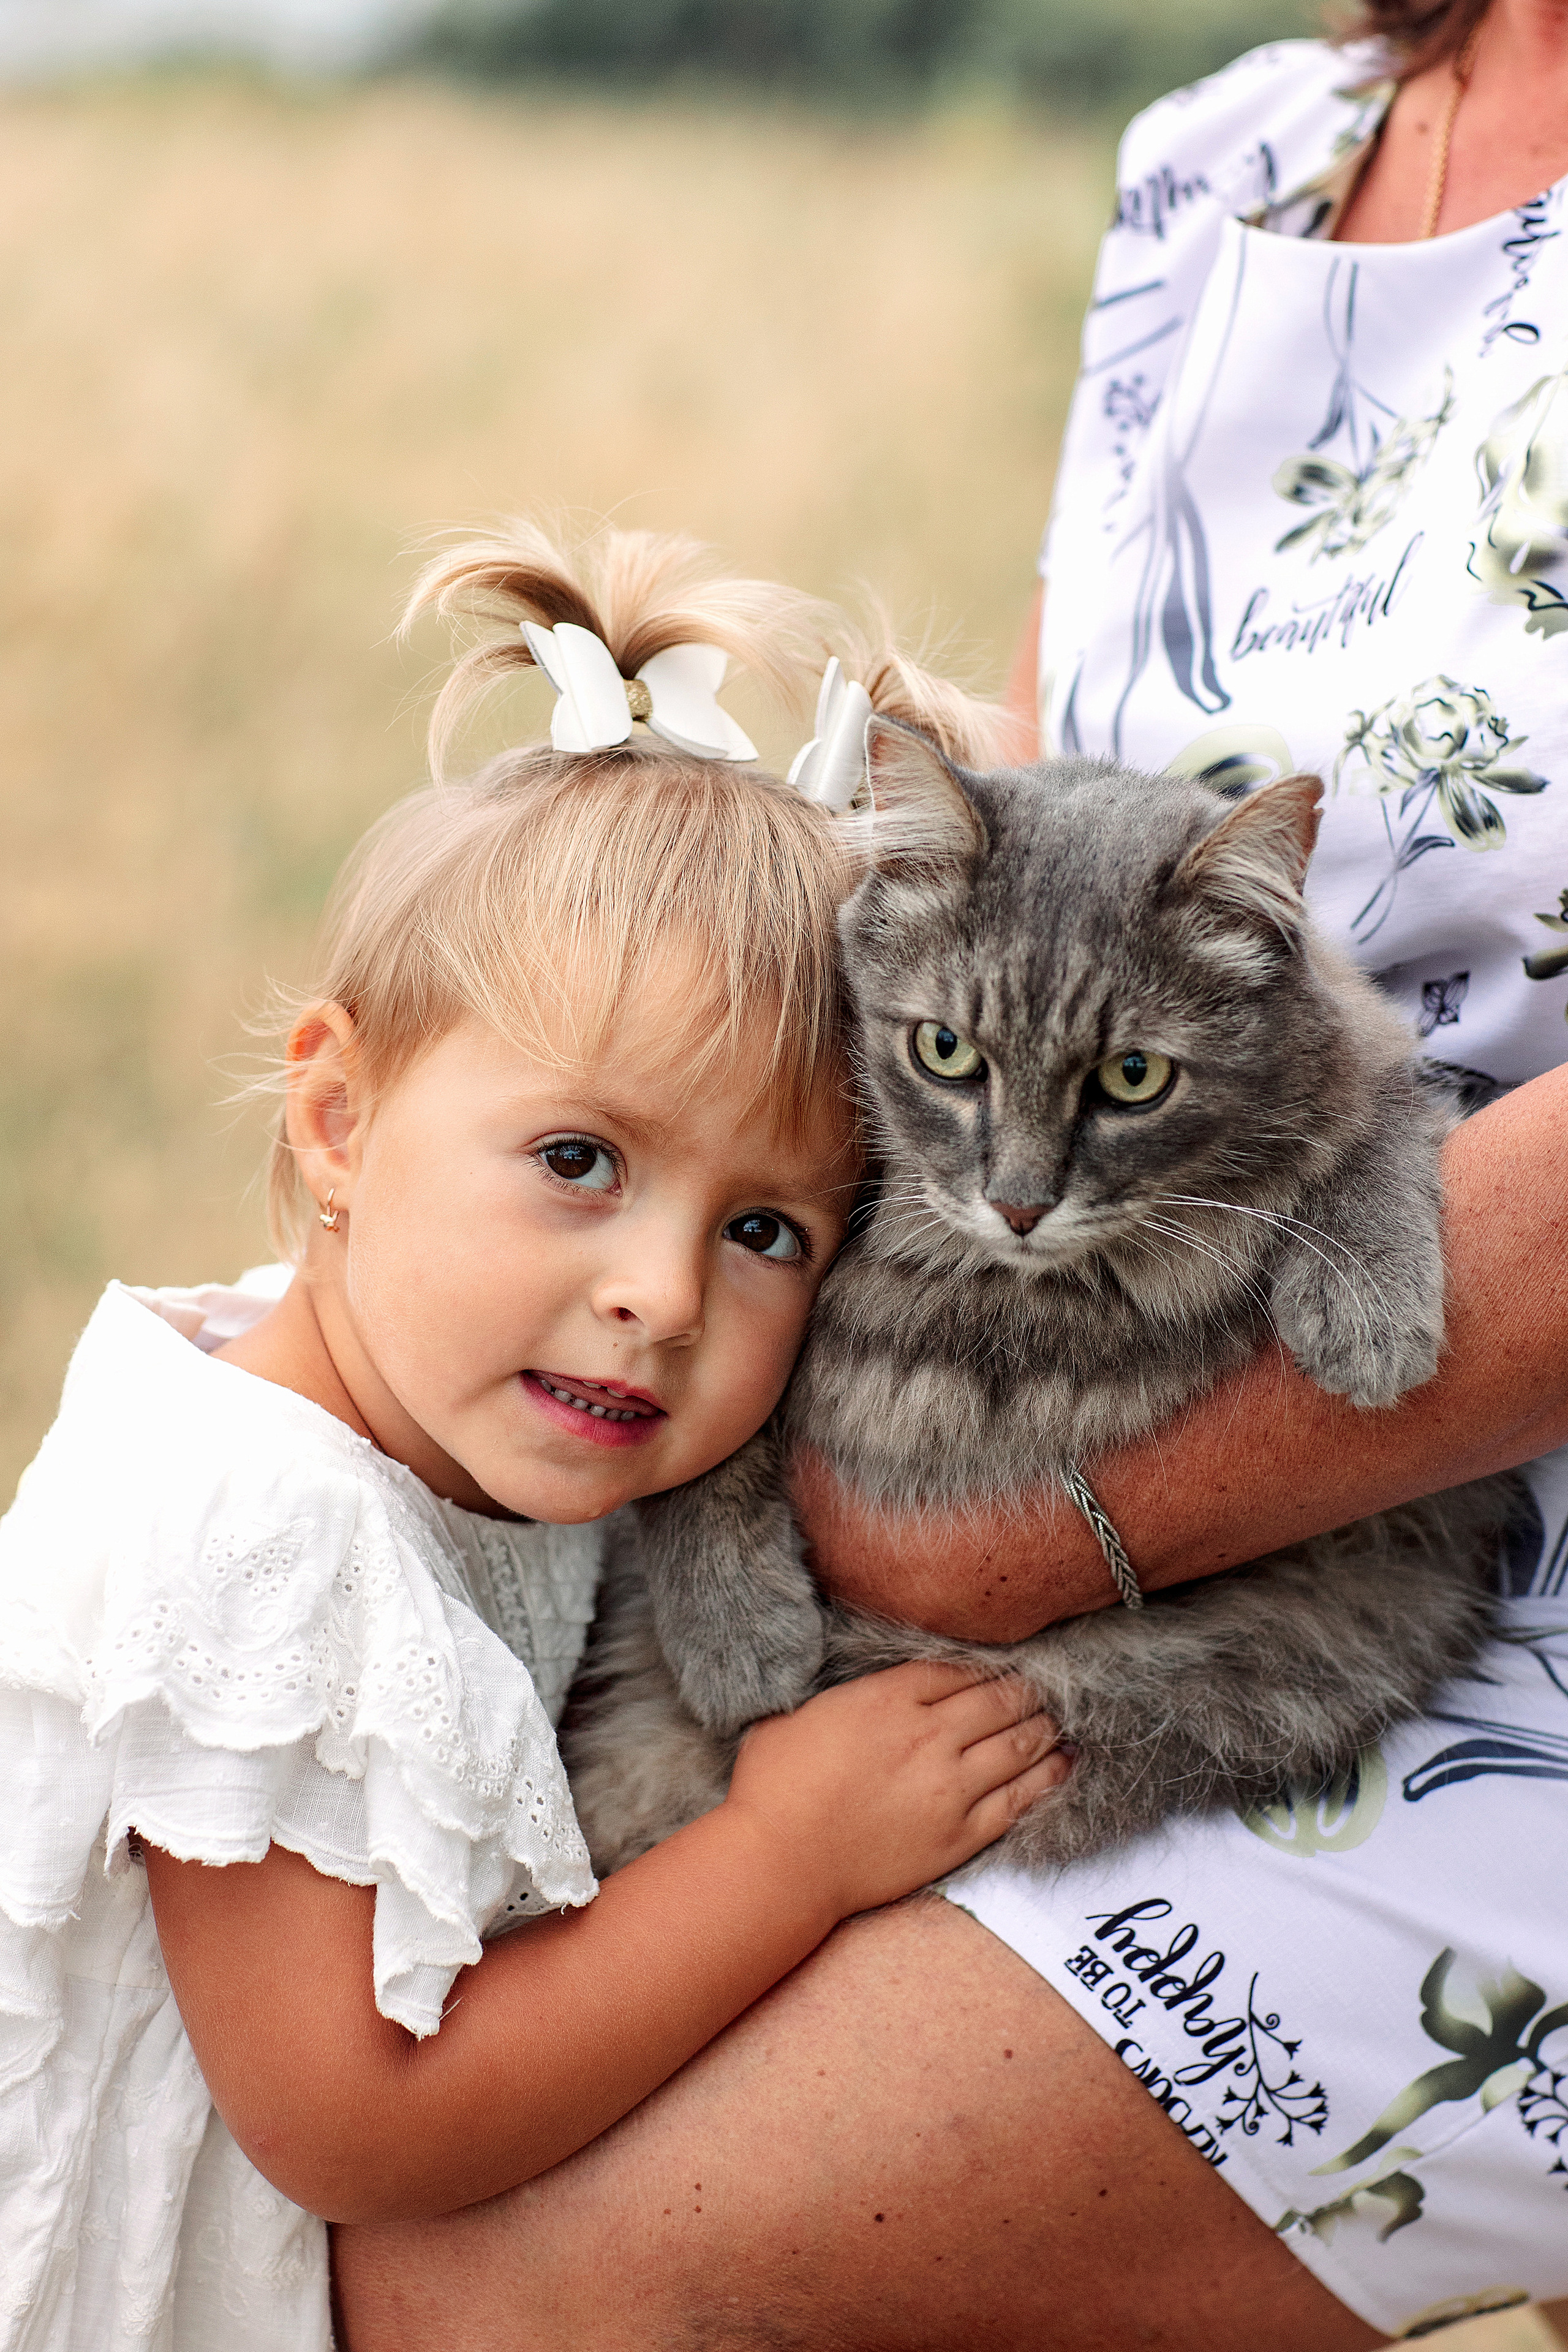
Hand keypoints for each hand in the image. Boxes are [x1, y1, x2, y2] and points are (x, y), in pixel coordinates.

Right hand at [726, 1661, 1068, 1918]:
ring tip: (1055, 1718)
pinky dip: (1047, 1776)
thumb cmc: (774, 1785)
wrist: (781, 1862)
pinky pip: (1019, 1798)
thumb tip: (866, 1684)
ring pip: (1018, 1743)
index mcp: (888, 1697)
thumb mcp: (798, 1710)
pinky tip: (1063, 1763)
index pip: (956, 1669)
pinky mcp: (960, 1834)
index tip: (999, 1664)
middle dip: (1024, 1689)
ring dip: (1042, 1725)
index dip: (984, 1665)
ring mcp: (950, 1786)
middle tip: (1041, 1685)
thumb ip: (844, 1692)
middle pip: (997, 1699)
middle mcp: (928, 1735)